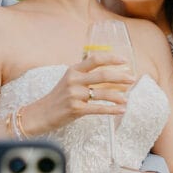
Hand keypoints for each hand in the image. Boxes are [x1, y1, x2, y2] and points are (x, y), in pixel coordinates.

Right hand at [19, 53, 134, 134]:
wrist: (40, 114)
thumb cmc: (58, 98)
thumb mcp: (68, 81)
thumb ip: (84, 75)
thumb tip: (109, 74)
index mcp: (73, 70)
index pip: (95, 59)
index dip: (112, 58)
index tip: (125, 60)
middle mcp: (74, 80)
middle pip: (103, 75)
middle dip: (121, 77)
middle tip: (132, 79)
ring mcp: (75, 95)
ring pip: (102, 93)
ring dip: (118, 96)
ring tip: (127, 98)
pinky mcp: (76, 109)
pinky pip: (99, 108)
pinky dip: (112, 110)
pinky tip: (120, 110)